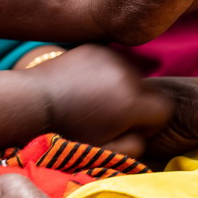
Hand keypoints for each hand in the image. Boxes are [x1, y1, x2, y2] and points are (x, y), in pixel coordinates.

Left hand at [35, 45, 173, 156]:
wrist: (34, 103)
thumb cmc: (68, 133)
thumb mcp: (104, 151)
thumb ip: (135, 147)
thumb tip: (146, 135)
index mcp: (133, 102)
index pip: (164, 110)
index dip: (148, 124)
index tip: (126, 128)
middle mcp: (129, 74)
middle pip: (148, 90)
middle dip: (134, 103)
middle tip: (107, 115)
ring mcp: (113, 56)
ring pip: (132, 74)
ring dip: (121, 86)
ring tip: (94, 98)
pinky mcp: (98, 47)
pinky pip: (113, 61)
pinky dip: (106, 72)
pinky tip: (86, 83)